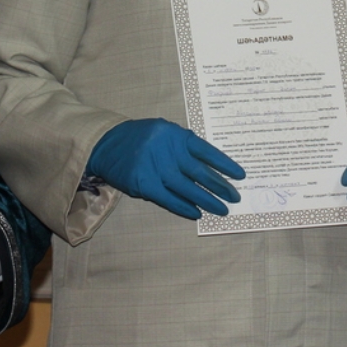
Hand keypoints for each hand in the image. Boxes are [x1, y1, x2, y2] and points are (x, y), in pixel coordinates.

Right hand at [87, 118, 245, 218]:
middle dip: (220, 186)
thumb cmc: (140, 138)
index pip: (207, 151)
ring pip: (188, 188)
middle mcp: (167, 150)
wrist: (106, 144)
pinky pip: (169, 199)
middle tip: (235, 197)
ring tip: (222, 209)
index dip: (225, 164)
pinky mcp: (144, 184)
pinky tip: (197, 213)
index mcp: (176, 135)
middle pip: (200, 172)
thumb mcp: (163, 133)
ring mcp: (155, 168)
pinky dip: (184, 207)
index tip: (240, 175)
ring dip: (207, 200)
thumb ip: (184, 147)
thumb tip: (211, 169)